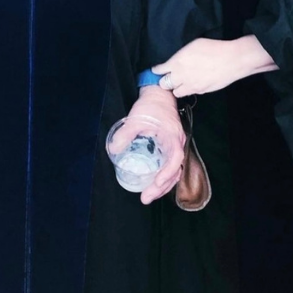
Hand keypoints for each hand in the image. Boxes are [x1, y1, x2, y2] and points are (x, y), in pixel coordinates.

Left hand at [123, 88, 185, 205]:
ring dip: (163, 185)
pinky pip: (171, 166)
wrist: (159, 95)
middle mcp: (178, 143)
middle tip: (146, 197)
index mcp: (172, 136)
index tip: (156, 183)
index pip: (176, 159)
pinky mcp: (171, 147)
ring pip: (174, 171)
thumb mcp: (135, 118)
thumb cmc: (151, 105)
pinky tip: (153, 183)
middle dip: (161, 187)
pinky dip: (164, 177)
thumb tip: (114, 150)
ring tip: (149, 195)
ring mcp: (176, 146)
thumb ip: (125, 134)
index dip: (167, 173)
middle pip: (175, 170)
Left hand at [152, 36, 276, 97]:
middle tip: (169, 77)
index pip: (159, 70)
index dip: (156, 70)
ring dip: (177, 87)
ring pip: (176, 92)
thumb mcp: (193, 45)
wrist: (231, 60)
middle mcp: (180, 77)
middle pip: (164, 84)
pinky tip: (194, 83)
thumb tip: (177, 60)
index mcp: (176, 63)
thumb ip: (181, 55)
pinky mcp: (200, 91)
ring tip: (181, 82)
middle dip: (165, 81)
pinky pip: (190, 93)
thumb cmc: (213, 48)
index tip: (156, 70)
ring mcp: (190, 86)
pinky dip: (190, 89)